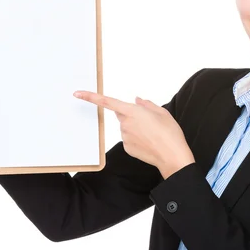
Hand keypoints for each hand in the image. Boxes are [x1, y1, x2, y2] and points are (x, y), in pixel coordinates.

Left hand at [74, 91, 194, 177]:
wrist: (172, 156)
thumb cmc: (170, 133)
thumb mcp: (162, 112)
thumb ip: (147, 104)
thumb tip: (137, 100)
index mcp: (133, 111)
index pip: (107, 102)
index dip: (91, 97)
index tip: (78, 93)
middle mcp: (125, 124)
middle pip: (122, 115)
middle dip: (132, 115)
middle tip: (149, 122)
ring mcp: (124, 137)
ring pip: (126, 128)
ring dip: (135, 128)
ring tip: (152, 134)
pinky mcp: (126, 148)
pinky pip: (129, 139)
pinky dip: (137, 139)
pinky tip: (149, 142)